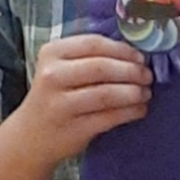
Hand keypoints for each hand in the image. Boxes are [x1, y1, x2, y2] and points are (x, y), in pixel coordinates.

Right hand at [16, 33, 152, 163]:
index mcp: (52, 53)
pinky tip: (140, 110)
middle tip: (147, 76)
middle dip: (131, 71)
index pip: (94, 44)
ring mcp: (62, 104)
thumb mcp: (60, 67)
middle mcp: (53, 76)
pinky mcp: (74, 129)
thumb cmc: (54, 96)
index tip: (140, 56)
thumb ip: (89, 55)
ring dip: (133, 93)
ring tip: (145, 93)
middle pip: (102, 68)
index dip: (122, 49)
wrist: (32, 135)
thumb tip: (133, 54)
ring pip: (107, 94)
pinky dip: (130, 112)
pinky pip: (109, 117)